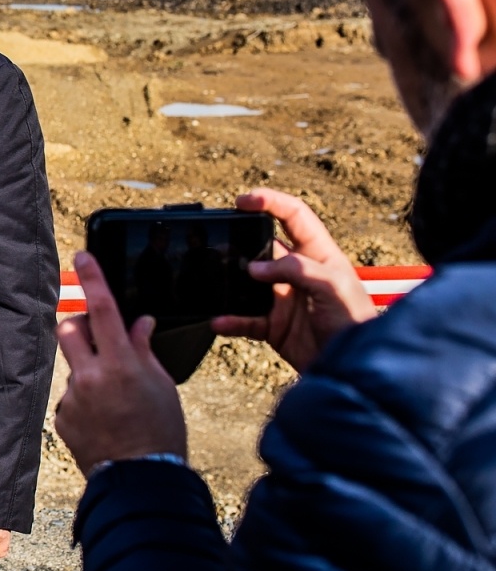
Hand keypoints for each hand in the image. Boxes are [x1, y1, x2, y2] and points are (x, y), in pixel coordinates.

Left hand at [54, 252, 186, 475]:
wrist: (141, 481)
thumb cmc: (161, 433)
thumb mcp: (162, 386)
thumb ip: (144, 351)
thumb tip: (139, 323)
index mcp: (120, 364)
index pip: (102, 309)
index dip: (93, 279)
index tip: (82, 256)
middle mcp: (90, 376)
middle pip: (68, 329)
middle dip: (78, 324)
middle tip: (96, 336)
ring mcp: (72, 398)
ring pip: (72, 366)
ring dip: (88, 371)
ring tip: (114, 399)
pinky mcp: (62, 418)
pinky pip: (71, 397)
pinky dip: (85, 401)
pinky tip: (105, 421)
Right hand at [211, 188, 374, 373]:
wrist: (352, 369)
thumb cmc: (356, 323)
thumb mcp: (335, 286)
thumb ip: (298, 270)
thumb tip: (255, 268)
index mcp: (319, 254)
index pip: (294, 216)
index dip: (270, 202)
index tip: (243, 200)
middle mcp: (298, 273)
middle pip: (262, 246)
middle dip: (240, 242)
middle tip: (222, 242)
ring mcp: (283, 299)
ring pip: (247, 283)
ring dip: (230, 283)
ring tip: (215, 282)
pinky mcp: (273, 325)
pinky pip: (243, 318)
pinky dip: (230, 320)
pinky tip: (220, 321)